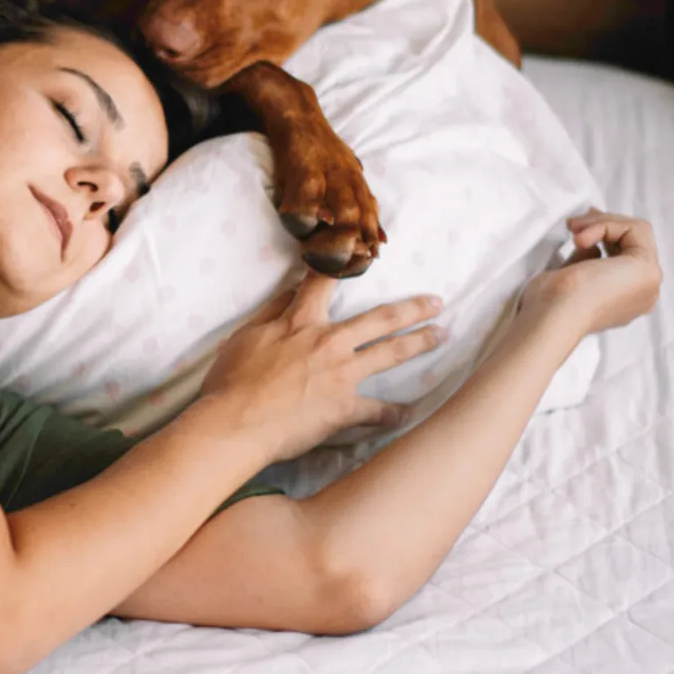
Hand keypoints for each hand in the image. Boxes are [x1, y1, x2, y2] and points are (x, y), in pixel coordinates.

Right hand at [194, 272, 446, 463]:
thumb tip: (289, 293)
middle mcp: (330, 342)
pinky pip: (378, 411)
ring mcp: (342, 375)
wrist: (235, 423)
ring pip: (391, 354)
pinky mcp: (345, 409)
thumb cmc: (231, 381)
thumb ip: (271, 314)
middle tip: (437, 302)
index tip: (363, 251)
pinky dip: (394, 413)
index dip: (342, 265)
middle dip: (412, 308)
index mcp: (301, 322)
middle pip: (380, 318)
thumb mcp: (244, 337)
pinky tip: (408, 413)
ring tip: (442, 335)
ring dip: (420, 342)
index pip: (323, 283)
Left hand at [517, 210, 661, 335]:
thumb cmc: (551, 302)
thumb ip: (587, 260)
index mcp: (627, 298)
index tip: (577, 225)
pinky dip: (605, 225)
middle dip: (602, 224)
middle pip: (633, 241)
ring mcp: (649, 282)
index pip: (626, 254)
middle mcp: (644, 292)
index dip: (605, 232)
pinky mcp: (647, 269)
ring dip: (601, 223)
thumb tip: (591, 244)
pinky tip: (580, 239)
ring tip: (573, 230)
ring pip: (636, 232)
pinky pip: (634, 230)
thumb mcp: (570, 275)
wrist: (554, 315)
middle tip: (572, 224)